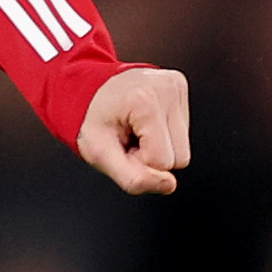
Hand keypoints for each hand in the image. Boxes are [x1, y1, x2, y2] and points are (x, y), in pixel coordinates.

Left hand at [78, 66, 191, 195]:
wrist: (88, 90)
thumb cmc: (94, 120)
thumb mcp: (100, 155)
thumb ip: (132, 178)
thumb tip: (169, 185)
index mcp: (144, 102)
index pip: (162, 162)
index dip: (140, 162)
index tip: (123, 145)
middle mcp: (166, 89)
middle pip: (179, 158)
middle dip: (152, 156)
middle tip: (130, 138)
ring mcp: (175, 85)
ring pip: (184, 147)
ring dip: (159, 146)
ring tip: (136, 130)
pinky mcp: (180, 86)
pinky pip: (183, 130)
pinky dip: (164, 133)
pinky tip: (145, 122)